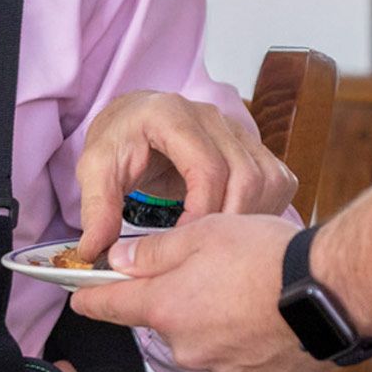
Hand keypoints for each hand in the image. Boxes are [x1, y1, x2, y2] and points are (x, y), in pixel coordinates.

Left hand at [71, 214, 325, 371]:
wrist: (333, 292)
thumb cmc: (269, 257)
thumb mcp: (205, 233)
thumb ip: (155, 250)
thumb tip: (119, 261)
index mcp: (167, 308)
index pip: (111, 307)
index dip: (91, 299)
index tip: (78, 298)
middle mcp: (187, 347)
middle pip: (167, 321)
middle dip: (181, 299)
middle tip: (215, 268)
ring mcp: (223, 369)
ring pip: (206, 339)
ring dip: (218, 319)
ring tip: (252, 289)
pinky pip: (240, 356)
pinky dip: (247, 338)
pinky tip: (270, 313)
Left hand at [74, 92, 297, 260]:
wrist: (137, 119)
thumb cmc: (119, 141)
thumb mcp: (95, 169)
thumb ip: (97, 208)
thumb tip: (95, 251)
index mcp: (172, 116)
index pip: (206, 167)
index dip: (202, 211)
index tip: (181, 245)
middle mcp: (212, 117)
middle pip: (244, 175)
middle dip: (227, 222)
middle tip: (201, 254)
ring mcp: (238, 129)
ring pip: (264, 179)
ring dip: (247, 218)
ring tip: (217, 245)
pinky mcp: (253, 145)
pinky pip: (275, 180)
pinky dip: (262, 209)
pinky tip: (236, 229)